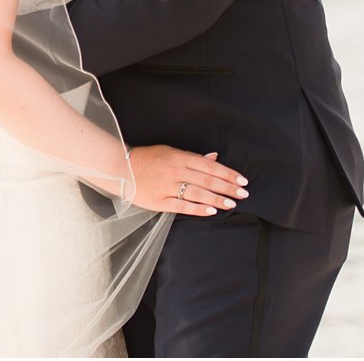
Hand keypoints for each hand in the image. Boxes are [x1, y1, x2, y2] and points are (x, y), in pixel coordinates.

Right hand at [128, 146, 248, 216]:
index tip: (242, 181)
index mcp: (179, 157)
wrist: (120, 168)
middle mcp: (175, 171)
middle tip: (243, 194)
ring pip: (198, 193)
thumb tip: (214, 158)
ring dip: (217, 199)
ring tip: (231, 204)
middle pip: (207, 180)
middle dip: (228, 188)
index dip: (228, 174)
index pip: (210, 166)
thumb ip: (192, 157)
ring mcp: (167, 187)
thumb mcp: (170, 151)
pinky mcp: (159, 201)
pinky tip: (211, 211)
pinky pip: (182, 206)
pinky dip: (198, 209)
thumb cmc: (147, 159)